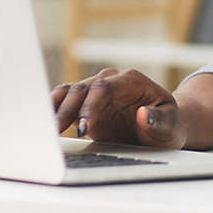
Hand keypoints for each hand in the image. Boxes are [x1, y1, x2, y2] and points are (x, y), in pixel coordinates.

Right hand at [51, 67, 186, 147]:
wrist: (162, 130)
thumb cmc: (168, 125)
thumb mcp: (170, 126)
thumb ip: (159, 120)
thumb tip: (142, 114)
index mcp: (132, 81)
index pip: (105, 87)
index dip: (90, 105)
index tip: (82, 127)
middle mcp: (111, 82)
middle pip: (83, 89)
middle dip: (68, 109)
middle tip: (55, 131)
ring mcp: (96, 93)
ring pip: (70, 93)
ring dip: (56, 109)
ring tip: (45, 129)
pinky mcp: (86, 106)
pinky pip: (65, 103)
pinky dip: (53, 110)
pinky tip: (42, 123)